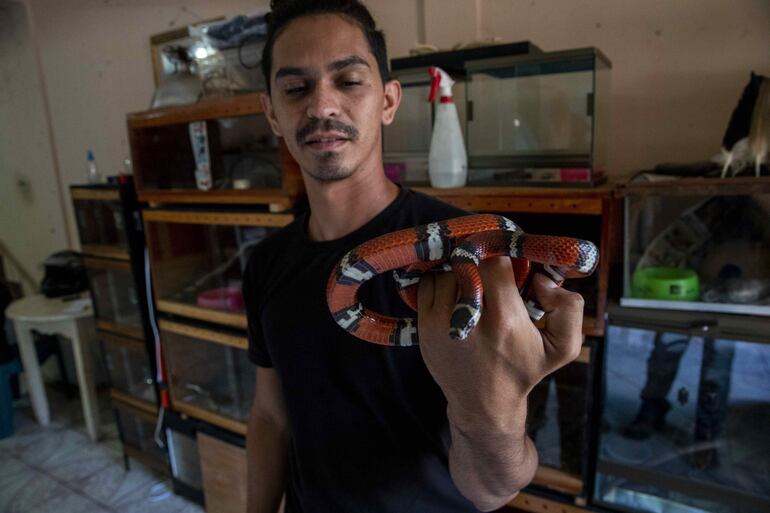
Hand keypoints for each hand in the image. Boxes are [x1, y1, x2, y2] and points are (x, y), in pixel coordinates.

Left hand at [417, 257, 584, 430]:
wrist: (484, 404)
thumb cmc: (523, 370)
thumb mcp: (562, 347)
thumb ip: (568, 308)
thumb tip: (542, 279)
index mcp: (505, 320)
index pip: (495, 263)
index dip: (501, 253)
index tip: (506, 257)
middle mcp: (470, 320)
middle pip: (468, 263)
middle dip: (480, 260)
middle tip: (489, 267)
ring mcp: (441, 323)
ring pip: (446, 272)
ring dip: (459, 272)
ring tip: (473, 284)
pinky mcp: (424, 327)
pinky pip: (428, 285)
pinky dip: (440, 282)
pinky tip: (454, 292)